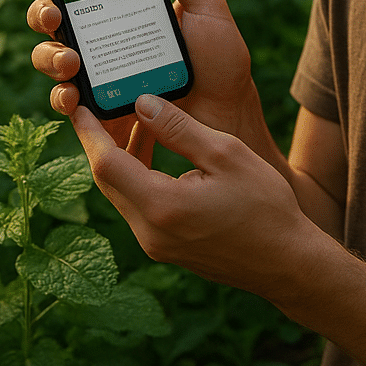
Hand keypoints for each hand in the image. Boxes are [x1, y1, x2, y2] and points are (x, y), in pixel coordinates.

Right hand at [21, 0, 271, 162]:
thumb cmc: (220, 60)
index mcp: (120, 7)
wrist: (228, 115)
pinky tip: (73, 95)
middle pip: (50, 17)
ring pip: (49, 57)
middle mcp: (100, 37)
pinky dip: (62, 97)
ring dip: (49, 56)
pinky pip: (66, 102)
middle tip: (54, 14)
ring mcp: (96, 73)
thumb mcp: (206, 8)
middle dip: (41, 11)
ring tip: (71, 60)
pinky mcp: (98, 110)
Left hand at [69, 93, 324, 296]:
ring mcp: (154, 244)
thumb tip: (142, 103)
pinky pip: (136, 206)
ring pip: (120, 193)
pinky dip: (136, 176)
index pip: (106, 163)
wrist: (286, 263)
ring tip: (134, 121)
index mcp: (161, 206)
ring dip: (121, 158)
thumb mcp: (225, 154)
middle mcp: (149, 231)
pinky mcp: (164, 248)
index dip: (88, 131)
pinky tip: (152, 152)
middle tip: (101, 105)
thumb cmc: (264, 206)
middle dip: (100, 141)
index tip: (78, 103)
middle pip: (106, 180)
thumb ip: (179, 128)